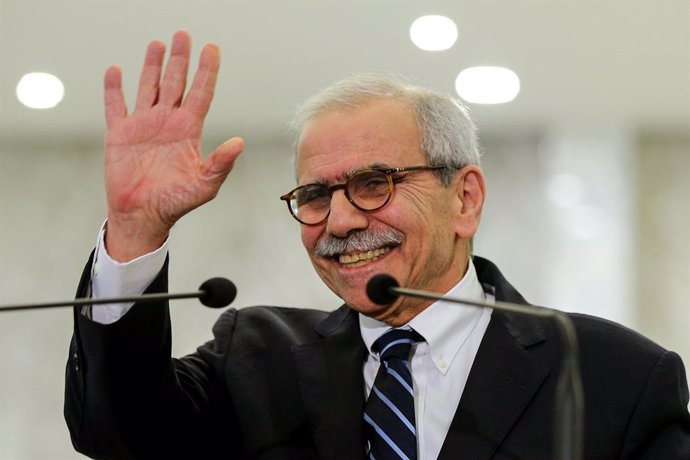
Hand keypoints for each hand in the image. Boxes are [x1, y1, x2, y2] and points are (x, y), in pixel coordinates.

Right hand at [102, 31, 243, 261]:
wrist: (143, 217)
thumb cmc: (176, 203)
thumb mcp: (204, 185)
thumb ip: (221, 163)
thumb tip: (240, 143)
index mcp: (189, 131)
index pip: (201, 94)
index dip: (207, 71)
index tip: (212, 48)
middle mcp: (168, 123)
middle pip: (175, 83)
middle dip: (180, 59)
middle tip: (183, 35)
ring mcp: (143, 126)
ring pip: (148, 87)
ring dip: (152, 66)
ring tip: (157, 44)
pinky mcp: (119, 134)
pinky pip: (115, 106)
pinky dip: (113, 89)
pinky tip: (115, 70)